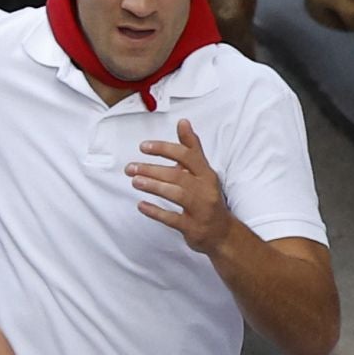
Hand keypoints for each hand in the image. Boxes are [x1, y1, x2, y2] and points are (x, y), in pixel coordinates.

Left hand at [127, 119, 231, 255]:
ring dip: (154, 186)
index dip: (165, 149)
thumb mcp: (203, 172)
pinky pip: (172, 219)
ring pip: (176, 195)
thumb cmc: (207, 197)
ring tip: (135, 181)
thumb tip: (183, 122)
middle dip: (152, 170)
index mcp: (207, 174)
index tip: (144, 146)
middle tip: (131, 168)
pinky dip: (156, 212)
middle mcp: (205, 190)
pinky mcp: (193, 227)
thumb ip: (191, 148)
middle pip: (178, 176)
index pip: (187, 156)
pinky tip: (141, 205)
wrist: (222, 232)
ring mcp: (200, 210)